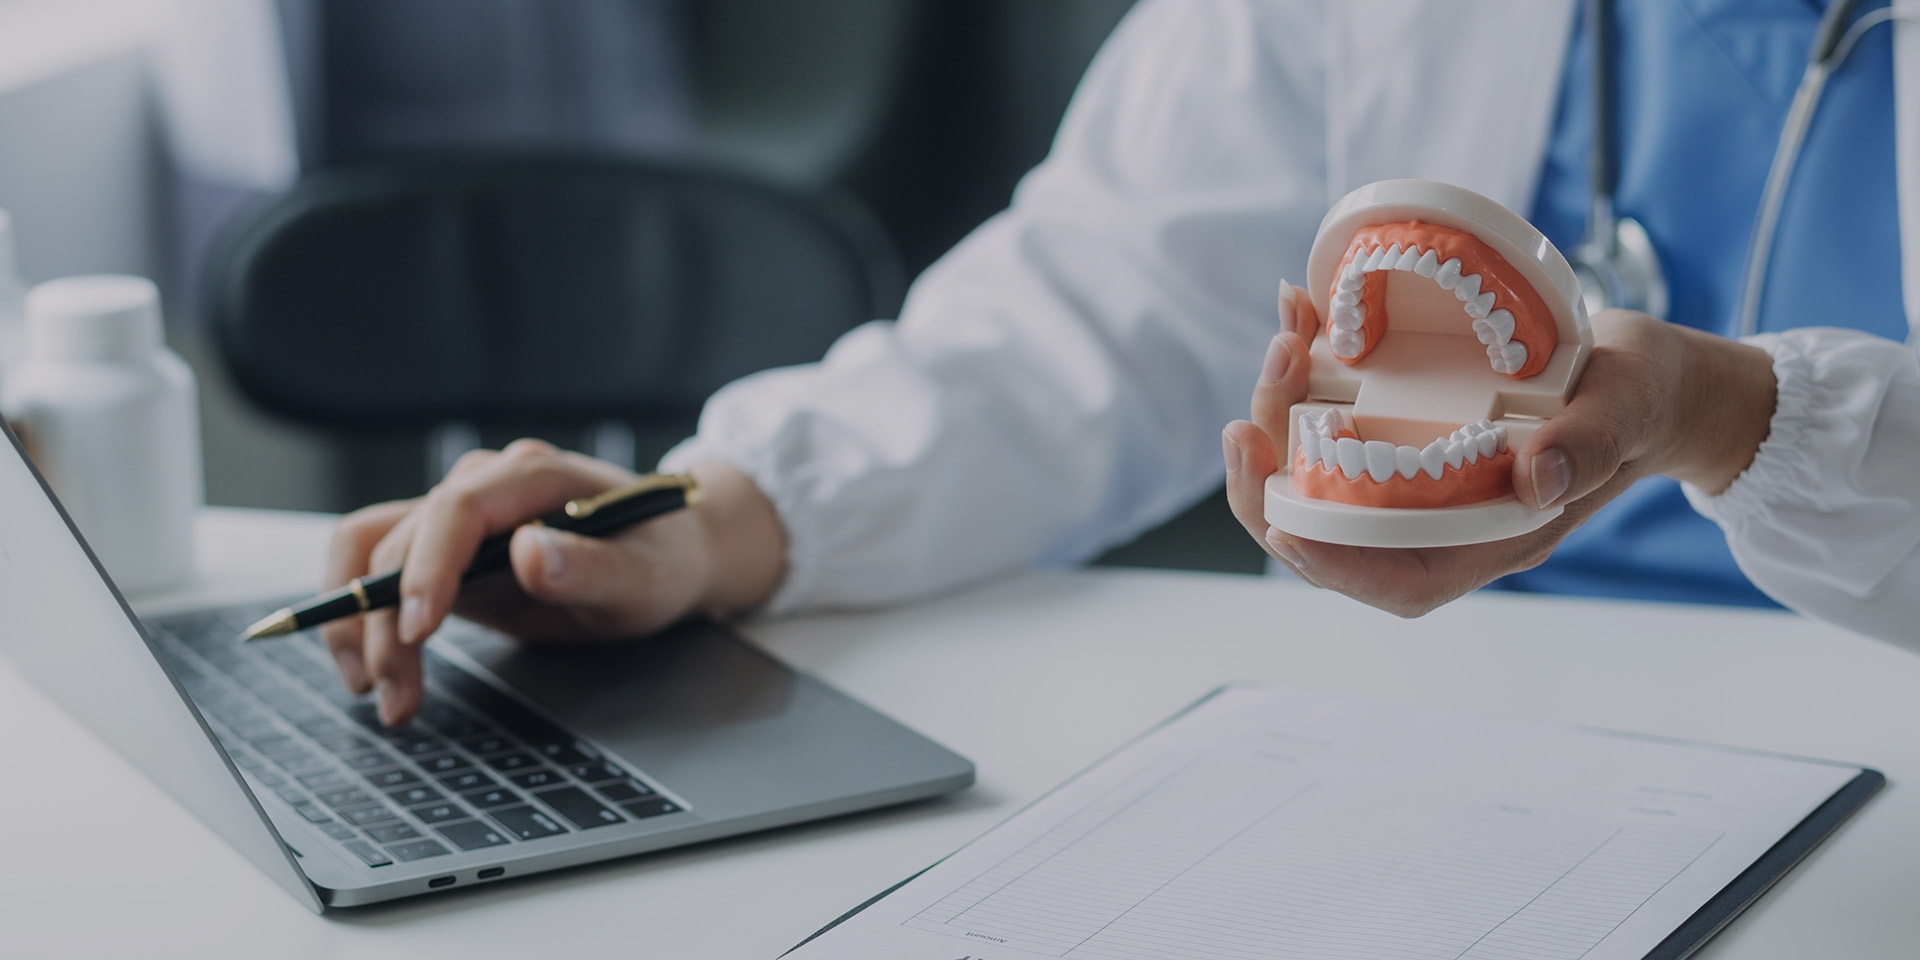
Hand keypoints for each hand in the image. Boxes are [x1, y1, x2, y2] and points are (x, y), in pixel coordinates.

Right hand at [318, 440, 785, 724]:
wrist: (670, 556)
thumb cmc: (663, 561)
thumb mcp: (645, 578)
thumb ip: (591, 567)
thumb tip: (530, 552)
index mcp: (534, 476)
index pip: (458, 509)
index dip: (427, 567)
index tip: (417, 630)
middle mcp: (485, 484)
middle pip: (403, 540)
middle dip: (386, 624)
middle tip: (394, 698)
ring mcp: (460, 515)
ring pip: (373, 553)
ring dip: (357, 623)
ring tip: (375, 691)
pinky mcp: (446, 551)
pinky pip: (379, 572)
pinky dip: (363, 618)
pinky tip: (373, 668)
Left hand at [1222, 285, 1776, 616]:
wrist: (1643, 372)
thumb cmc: (1639, 397)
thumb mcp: (1626, 409)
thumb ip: (1588, 444)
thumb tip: (1538, 476)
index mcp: (1492, 534)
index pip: (1397, 579)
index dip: (1332, 563)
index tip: (1283, 524)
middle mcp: (1442, 514)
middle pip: (1334, 530)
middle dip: (1275, 485)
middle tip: (1248, 426)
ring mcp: (1417, 474)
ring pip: (1321, 470)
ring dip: (1284, 415)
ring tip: (1282, 344)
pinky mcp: (1405, 427)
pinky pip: (1337, 415)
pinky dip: (1308, 372)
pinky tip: (1301, 316)